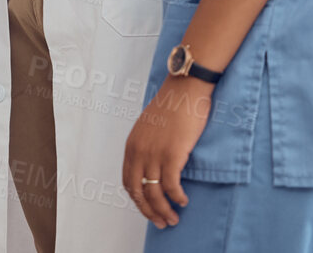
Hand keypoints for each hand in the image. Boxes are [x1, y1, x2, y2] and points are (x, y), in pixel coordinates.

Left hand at [122, 77, 210, 227]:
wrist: (184, 90)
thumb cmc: (171, 107)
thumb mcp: (149, 128)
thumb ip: (147, 147)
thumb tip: (154, 166)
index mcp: (131, 146)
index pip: (128, 182)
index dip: (138, 201)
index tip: (149, 210)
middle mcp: (138, 152)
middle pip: (138, 192)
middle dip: (149, 211)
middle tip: (162, 223)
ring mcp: (154, 153)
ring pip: (154, 192)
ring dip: (164, 210)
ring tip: (174, 219)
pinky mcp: (172, 154)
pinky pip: (171, 185)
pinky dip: (177, 198)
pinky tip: (183, 202)